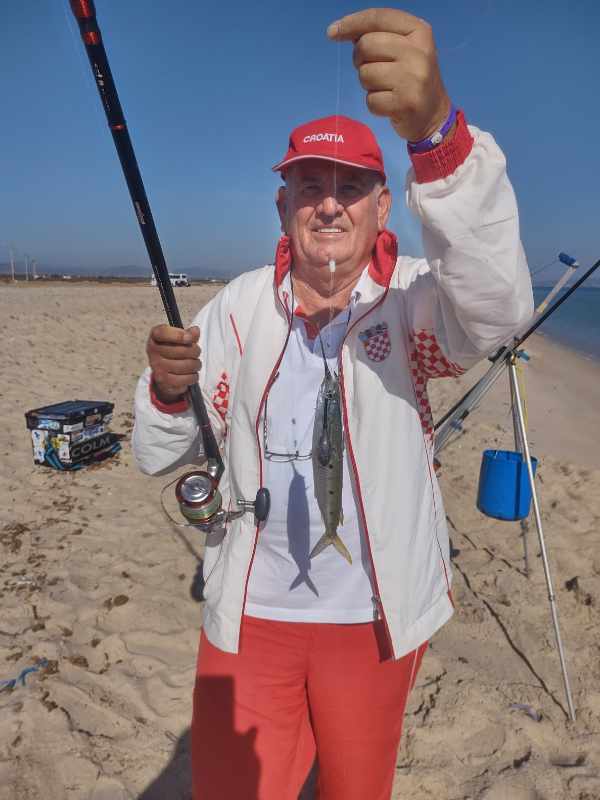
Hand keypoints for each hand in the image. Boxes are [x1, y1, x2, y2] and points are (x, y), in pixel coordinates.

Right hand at [146, 324, 200, 403]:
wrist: (163, 372)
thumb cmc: (172, 351)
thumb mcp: (179, 339)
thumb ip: (188, 334)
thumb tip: (195, 331)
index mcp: (155, 336)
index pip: (163, 333)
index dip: (179, 335)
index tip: (189, 338)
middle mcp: (153, 351)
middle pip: (182, 350)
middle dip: (195, 351)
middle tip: (197, 352)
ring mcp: (157, 367)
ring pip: (187, 365)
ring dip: (196, 365)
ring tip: (195, 364)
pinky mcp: (163, 381)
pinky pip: (185, 379)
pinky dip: (193, 377)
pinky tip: (191, 374)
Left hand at [327, 8, 450, 141]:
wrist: (433, 115)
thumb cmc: (411, 78)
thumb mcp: (403, 49)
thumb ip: (378, 35)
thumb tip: (340, 30)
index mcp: (419, 31)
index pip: (378, 18)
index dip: (352, 23)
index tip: (332, 32)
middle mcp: (419, 52)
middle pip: (366, 45)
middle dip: (360, 59)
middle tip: (372, 68)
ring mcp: (414, 79)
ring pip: (365, 74)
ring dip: (367, 84)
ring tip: (385, 87)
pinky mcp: (406, 104)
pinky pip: (370, 100)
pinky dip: (374, 104)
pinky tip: (388, 104)